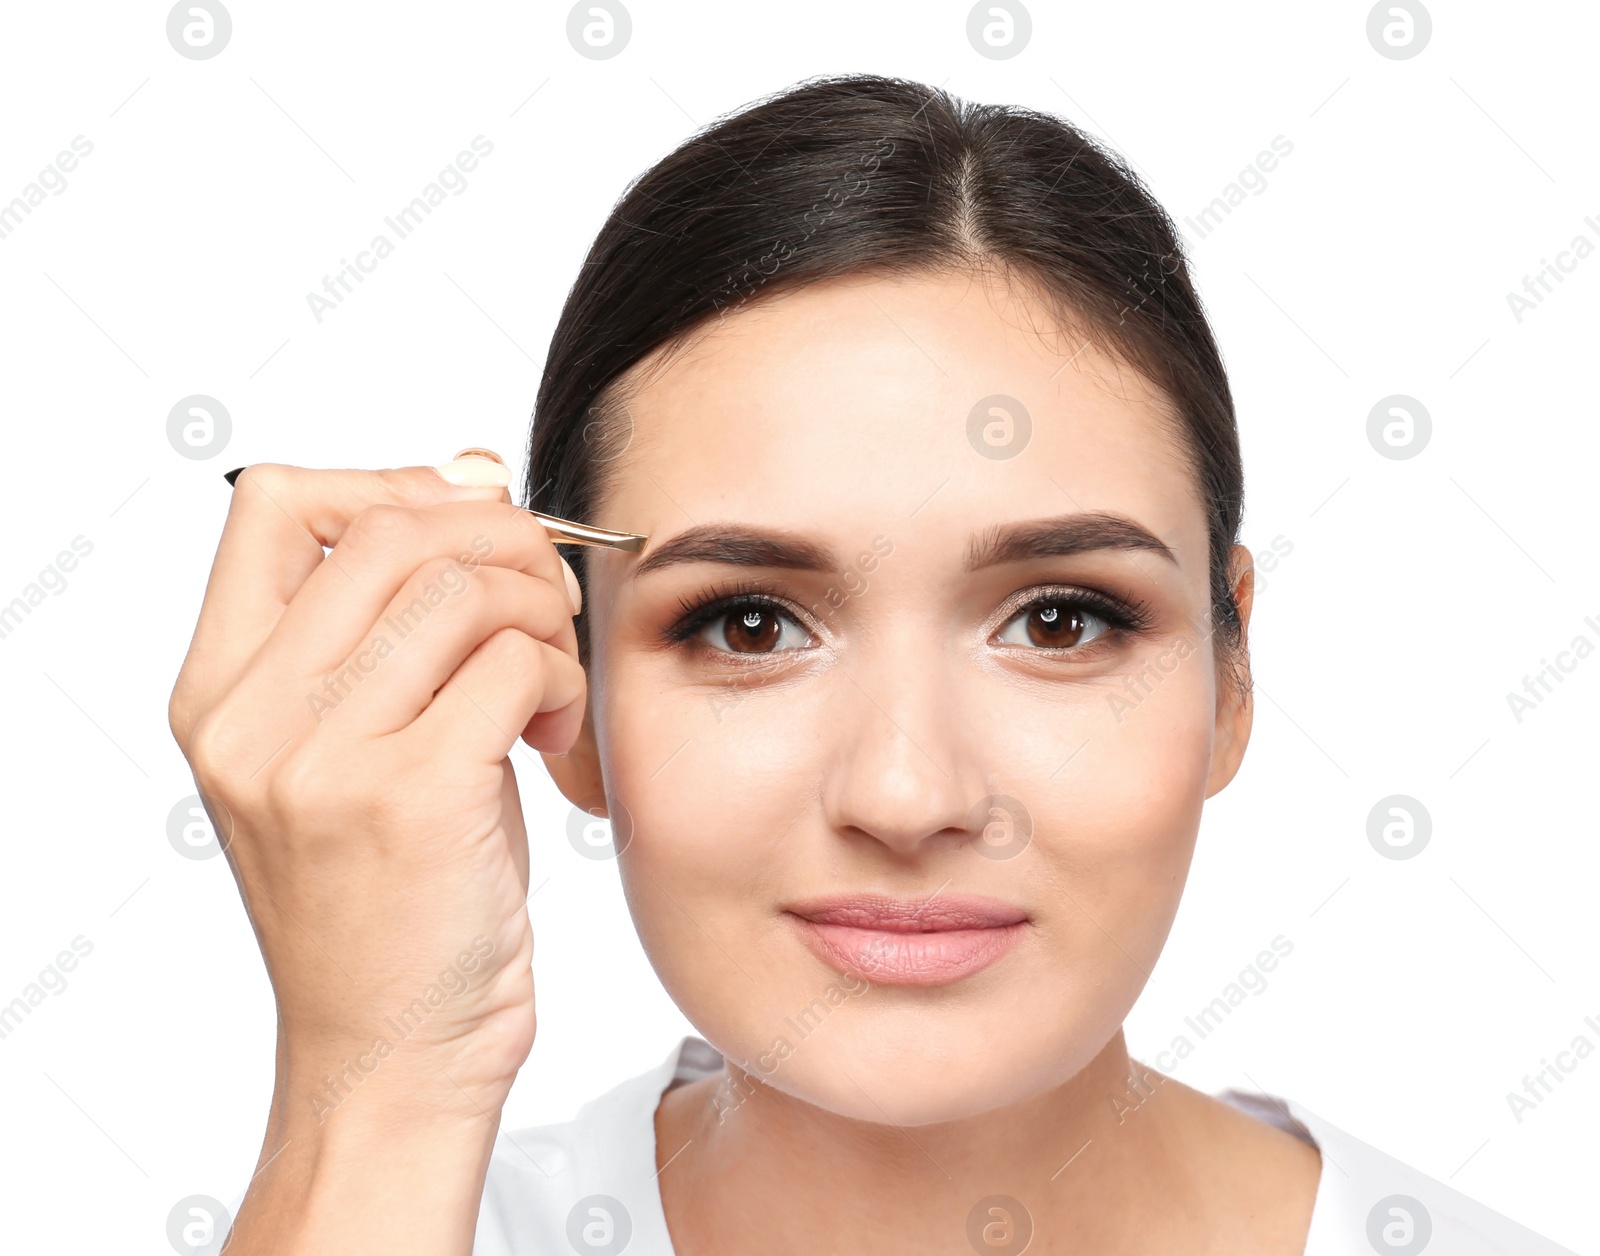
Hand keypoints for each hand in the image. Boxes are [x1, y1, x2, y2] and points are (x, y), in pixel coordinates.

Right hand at [167, 461, 585, 1252]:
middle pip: (390, 525)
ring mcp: (320, 759)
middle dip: (502, 539)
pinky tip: (556, 739)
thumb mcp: (356, 751)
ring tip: (550, 681)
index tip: (466, 522)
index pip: (273, 501)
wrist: (390, 1057)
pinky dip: (561, 682)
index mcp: (219, 693)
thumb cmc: (390, 903)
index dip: (388, 481)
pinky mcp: (407, 799)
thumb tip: (470, 470)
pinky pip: (513, 664)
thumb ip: (392, 622)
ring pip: (463, 587)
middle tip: (545, 599)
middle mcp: (251, 718)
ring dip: (541, 616)